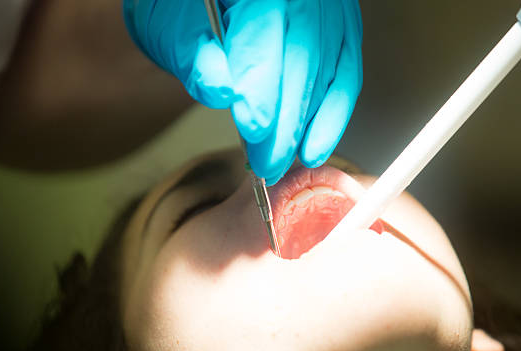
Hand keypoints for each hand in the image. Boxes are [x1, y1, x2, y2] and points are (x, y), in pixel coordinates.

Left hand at [124, 0, 362, 184]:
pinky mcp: (341, 31)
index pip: (264, 34)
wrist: (205, 5)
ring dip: (308, 125)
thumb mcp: (174, 30)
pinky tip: (315, 146)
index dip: (261, 87)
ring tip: (285, 161)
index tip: (253, 130)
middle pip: (303, 59)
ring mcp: (328, 10)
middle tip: (266, 164)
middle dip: (285, 120)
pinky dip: (332, 116)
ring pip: (328, 72)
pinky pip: (346, 76)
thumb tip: (222, 91)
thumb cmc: (185, 13)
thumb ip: (198, 59)